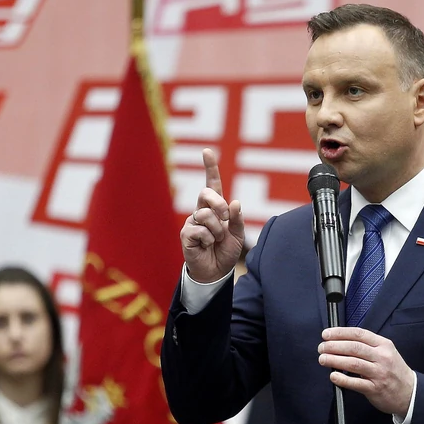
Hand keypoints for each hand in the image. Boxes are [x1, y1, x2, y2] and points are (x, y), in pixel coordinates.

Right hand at [181, 148, 244, 282]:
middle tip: (226, 219)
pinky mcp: (186, 234)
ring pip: (205, 215)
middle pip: (206, 194)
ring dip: (217, 230)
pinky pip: (200, 230)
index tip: (207, 151)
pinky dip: (209, 240)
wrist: (216, 272)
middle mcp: (201, 211)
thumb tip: (235, 202)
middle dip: (219, 204)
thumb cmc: (226, 252)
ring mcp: (192, 222)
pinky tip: (207, 246)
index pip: (212, 185)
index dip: (210, 168)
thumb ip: (237, 220)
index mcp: (215, 208)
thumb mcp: (237, 235)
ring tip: (216, 241)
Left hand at [318, 327, 413, 416]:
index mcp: (383, 345)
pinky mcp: (375, 388)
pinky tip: (333, 376)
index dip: (340, 333)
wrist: (410, 392)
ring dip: (335, 360)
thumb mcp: (385, 352)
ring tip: (323, 359)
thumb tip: (340, 342)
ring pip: (353, 363)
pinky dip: (343, 379)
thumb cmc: (393, 371)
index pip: (358, 334)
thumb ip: (367, 346)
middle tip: (321, 347)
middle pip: (354, 347)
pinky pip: (356, 383)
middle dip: (334, 346)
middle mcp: (382, 357)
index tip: (326, 334)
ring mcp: (379, 373)